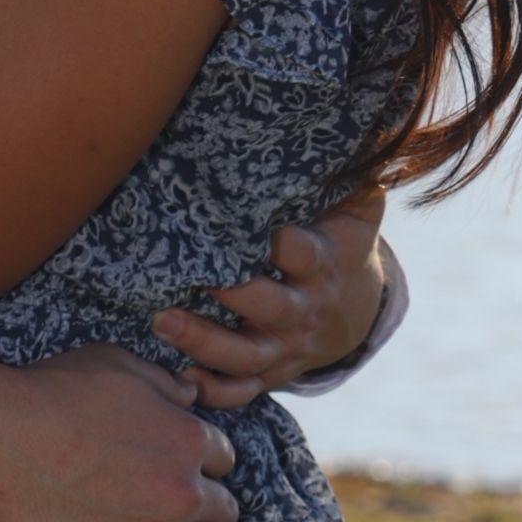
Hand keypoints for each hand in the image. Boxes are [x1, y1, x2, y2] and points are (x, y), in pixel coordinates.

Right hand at [0, 343, 255, 521]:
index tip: (191, 471)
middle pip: (225, 506)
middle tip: (192, 515)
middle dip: (212, 508)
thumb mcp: (116, 364)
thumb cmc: (50, 393)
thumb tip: (191, 396)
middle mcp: (185, 487)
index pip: (222, 457)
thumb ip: (163, 383)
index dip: (205, 463)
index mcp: (186, 435)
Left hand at [150, 187, 389, 408]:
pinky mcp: (269, 373)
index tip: (248, 226)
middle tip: (192, 275)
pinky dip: (213, 390)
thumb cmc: (341, 243)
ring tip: (161, 321)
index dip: (279, 242)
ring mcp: (284, 347)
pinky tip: (180, 379)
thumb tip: (360, 130)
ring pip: (244, 355)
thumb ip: (350, 179)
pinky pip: (241, 391)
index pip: (300, 253)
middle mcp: (302, 311)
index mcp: (322, 266)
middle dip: (231, 293)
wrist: (354, 309)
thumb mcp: (357, 212)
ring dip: (203, 342)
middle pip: (268, 307)